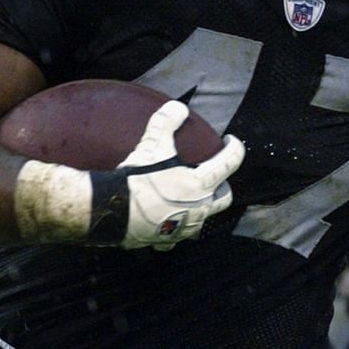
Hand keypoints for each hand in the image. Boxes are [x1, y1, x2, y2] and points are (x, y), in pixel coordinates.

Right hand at [91, 100, 244, 248]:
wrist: (114, 212)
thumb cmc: (139, 178)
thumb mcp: (153, 144)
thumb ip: (166, 121)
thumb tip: (178, 107)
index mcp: (201, 185)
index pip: (230, 163)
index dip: (235, 148)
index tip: (231, 141)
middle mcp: (200, 209)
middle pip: (225, 197)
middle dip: (222, 184)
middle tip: (211, 173)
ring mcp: (186, 228)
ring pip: (204, 218)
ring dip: (201, 206)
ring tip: (189, 196)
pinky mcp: (168, 241)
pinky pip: (178, 236)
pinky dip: (176, 227)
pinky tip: (166, 220)